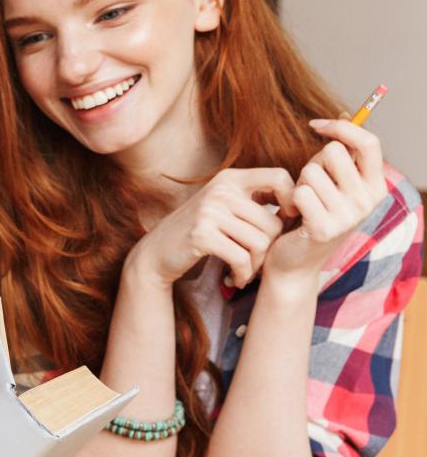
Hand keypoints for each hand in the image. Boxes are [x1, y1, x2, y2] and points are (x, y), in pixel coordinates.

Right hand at [126, 167, 293, 290]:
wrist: (156, 253)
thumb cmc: (198, 232)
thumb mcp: (223, 207)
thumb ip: (253, 200)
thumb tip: (300, 202)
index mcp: (230, 179)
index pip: (279, 177)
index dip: (292, 199)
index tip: (286, 219)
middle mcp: (220, 190)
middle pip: (273, 222)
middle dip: (269, 249)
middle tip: (257, 262)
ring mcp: (210, 211)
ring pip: (260, 242)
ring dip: (256, 265)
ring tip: (245, 272)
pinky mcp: (202, 235)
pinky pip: (241, 257)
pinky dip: (242, 273)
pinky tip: (234, 279)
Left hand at [262, 119, 384, 286]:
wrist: (294, 260)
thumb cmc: (311, 212)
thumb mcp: (332, 180)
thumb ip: (341, 152)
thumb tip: (342, 115)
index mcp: (375, 186)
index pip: (368, 142)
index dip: (341, 127)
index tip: (316, 124)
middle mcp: (368, 201)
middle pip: (333, 152)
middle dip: (313, 161)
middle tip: (310, 185)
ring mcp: (349, 216)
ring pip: (311, 171)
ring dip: (299, 183)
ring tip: (303, 204)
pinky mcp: (325, 228)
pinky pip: (300, 192)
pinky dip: (290, 199)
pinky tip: (294, 216)